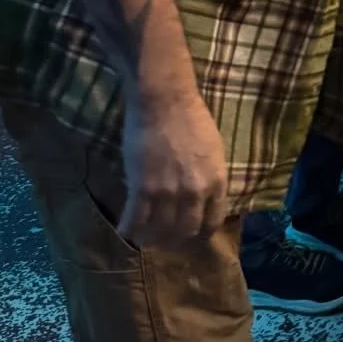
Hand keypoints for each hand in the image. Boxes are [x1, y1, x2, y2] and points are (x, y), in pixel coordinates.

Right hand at [118, 88, 228, 245]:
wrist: (165, 100)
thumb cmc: (191, 118)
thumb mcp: (214, 151)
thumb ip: (211, 177)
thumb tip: (204, 196)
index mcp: (217, 183)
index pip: (212, 222)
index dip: (199, 234)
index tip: (190, 236)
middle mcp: (196, 193)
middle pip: (186, 231)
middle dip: (174, 241)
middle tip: (163, 241)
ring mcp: (169, 192)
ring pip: (159, 230)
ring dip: (150, 238)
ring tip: (143, 238)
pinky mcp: (143, 187)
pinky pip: (135, 218)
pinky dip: (129, 228)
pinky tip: (124, 230)